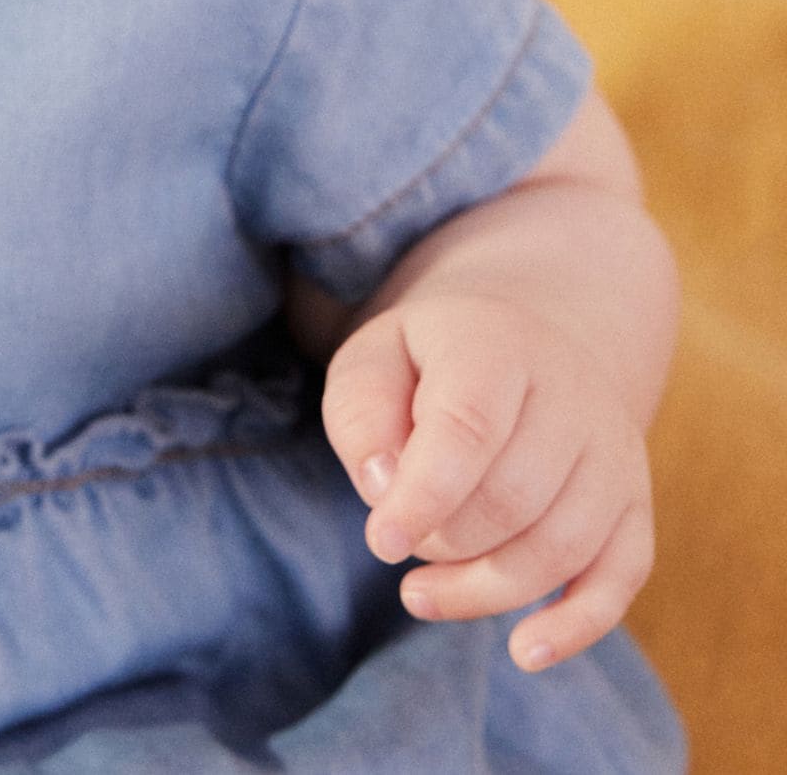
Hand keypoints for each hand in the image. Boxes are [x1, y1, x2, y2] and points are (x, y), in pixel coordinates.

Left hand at [321, 289, 654, 670]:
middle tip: (400, 538)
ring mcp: (613, 452)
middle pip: (511, 499)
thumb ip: (363, 415)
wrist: (528, 346)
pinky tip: (524, 652)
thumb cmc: (431, 365)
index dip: (424, 495)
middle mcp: (573, 393)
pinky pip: (620, 579)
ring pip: (559, 548)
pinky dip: (575, 626)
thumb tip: (384, 487)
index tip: (382, 542)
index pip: (470, 428)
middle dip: (443, 539)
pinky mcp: (634, 505)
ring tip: (420, 593)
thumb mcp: (374, 361)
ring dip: (483, 591)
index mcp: (499, 344)